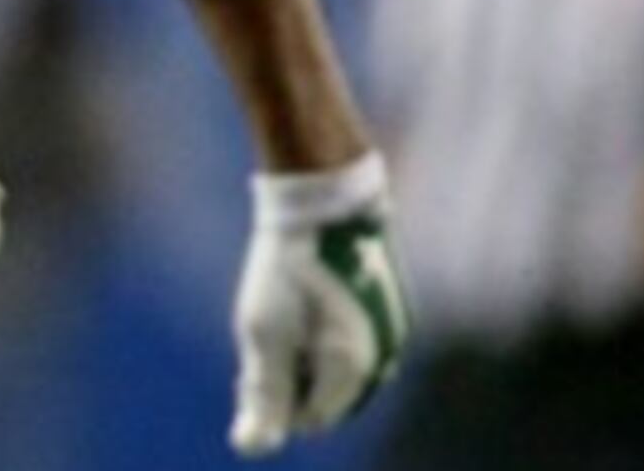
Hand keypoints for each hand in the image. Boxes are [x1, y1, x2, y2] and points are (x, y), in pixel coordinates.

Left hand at [228, 153, 408, 456]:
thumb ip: (263, 395)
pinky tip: (307, 299)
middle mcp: (385, 359)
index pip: (308, 419)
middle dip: (292, 376)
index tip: (255, 350)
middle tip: (265, 330)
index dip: (272, 392)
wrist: (327, 198)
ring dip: (308, 353)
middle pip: (327, 397)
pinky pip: (354, 340)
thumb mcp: (263, 332)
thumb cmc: (289, 267)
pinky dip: (326, 332)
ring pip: (339, 368)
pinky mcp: (389, 308)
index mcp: (355, 371)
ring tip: (284, 312)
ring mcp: (392, 332)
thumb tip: (251, 449)